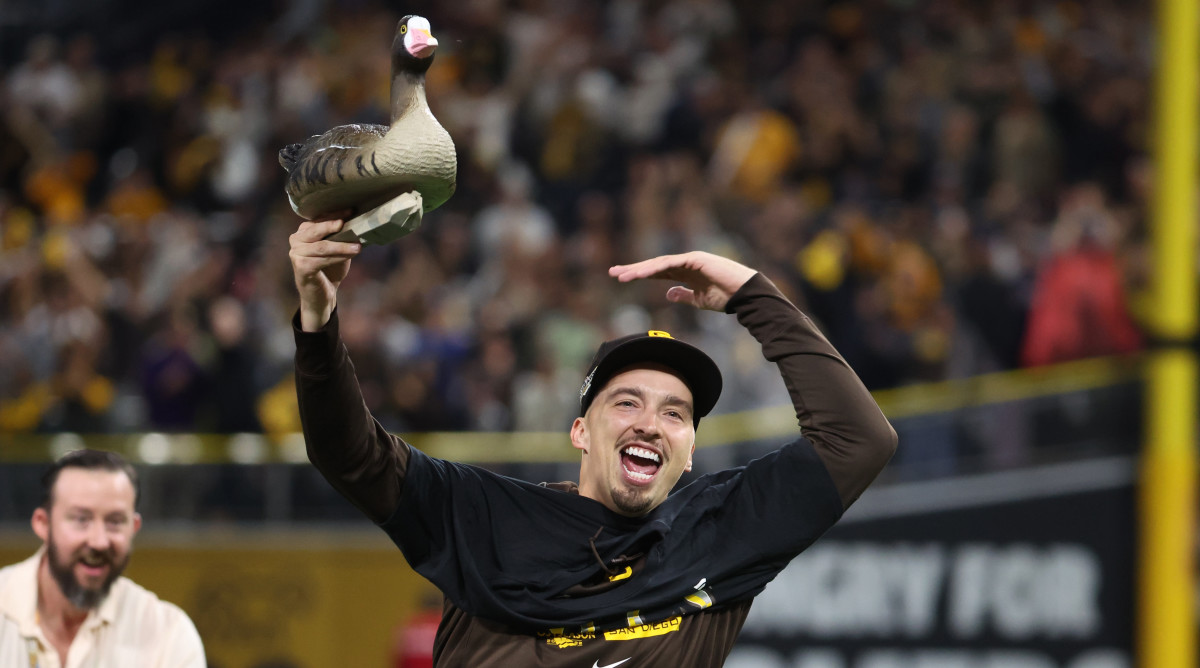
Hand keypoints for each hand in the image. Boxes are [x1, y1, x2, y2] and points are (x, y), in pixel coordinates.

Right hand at [289, 213, 360, 331]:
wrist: (322, 294)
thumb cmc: (331, 268)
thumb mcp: (337, 248)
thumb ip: (341, 236)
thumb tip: (358, 222)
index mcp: (304, 231)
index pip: (319, 219)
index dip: (335, 214)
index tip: (351, 210)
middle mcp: (296, 240)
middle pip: (316, 230)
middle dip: (331, 225)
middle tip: (345, 223)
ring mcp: (296, 254)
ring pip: (321, 246)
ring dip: (341, 246)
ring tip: (357, 247)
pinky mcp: (301, 267)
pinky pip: (322, 260)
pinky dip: (337, 257)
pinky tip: (350, 255)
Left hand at [609, 251, 756, 311]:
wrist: (745, 295)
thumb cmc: (725, 297)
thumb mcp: (698, 300)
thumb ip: (682, 295)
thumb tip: (667, 293)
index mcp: (685, 272)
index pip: (658, 272)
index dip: (640, 274)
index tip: (622, 278)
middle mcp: (685, 263)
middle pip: (654, 265)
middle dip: (634, 269)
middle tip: (613, 273)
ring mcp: (690, 259)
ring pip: (659, 264)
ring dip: (640, 270)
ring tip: (622, 276)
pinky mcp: (696, 259)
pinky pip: (671, 264)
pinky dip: (655, 269)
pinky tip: (641, 275)